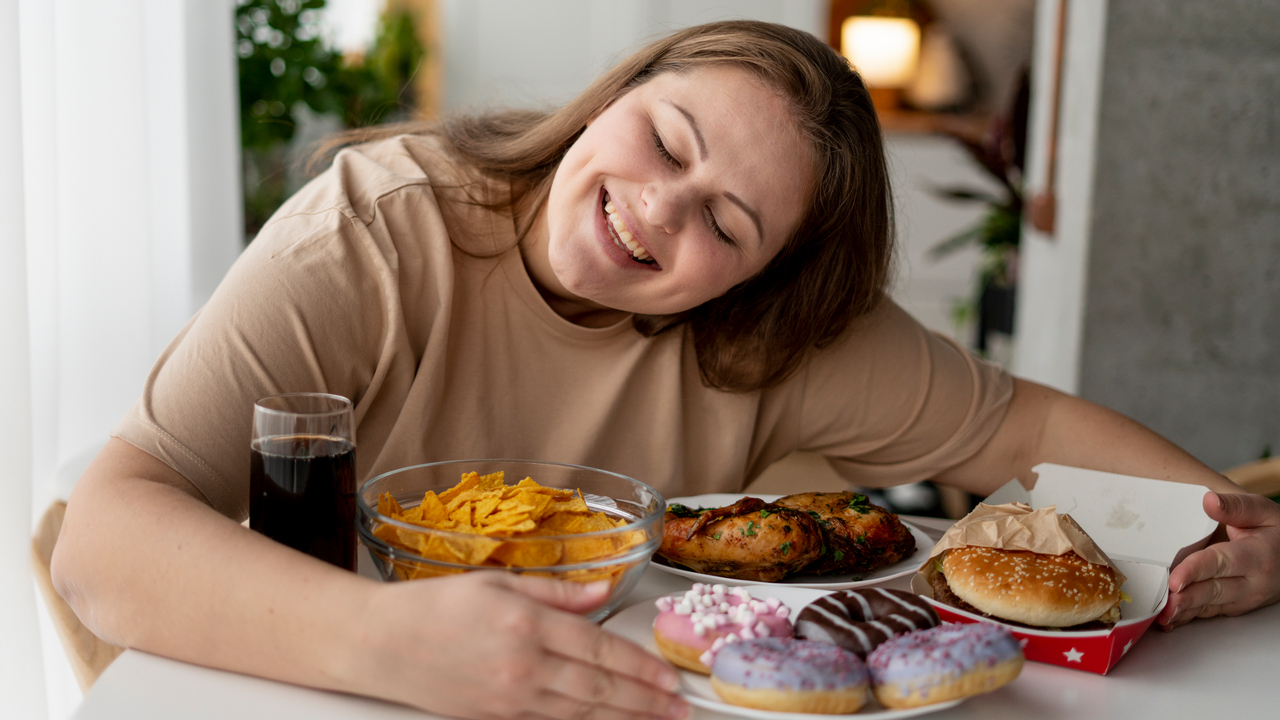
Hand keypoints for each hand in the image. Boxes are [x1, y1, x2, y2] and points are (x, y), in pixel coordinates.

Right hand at [348, 571, 686, 719]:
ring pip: (579, 713)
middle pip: (598, 688)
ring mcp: (508, 699)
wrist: (377, 644)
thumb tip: (605, 589)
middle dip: (644, 700)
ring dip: (624, 718)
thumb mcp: (499, 581)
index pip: (599, 648)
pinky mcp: (494, 718)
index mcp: (525, 623)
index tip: (667, 676)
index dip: (639, 666)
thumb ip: (558, 590)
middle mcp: (521, 665)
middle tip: (677, 709)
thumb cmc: (432, 607)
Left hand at [1159, 491, 1279, 629]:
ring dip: (1184, 612)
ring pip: (1210, 607)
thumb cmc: (1275, 532)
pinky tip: (1169, 620)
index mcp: (1257, 556)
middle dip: (1186, 598)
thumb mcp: (1261, 511)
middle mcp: (1252, 583)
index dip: (1195, 571)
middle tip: (1162, 603)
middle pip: (1213, 591)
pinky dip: (1188, 617)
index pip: (1221, 563)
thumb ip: (1234, 506)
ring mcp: (1244, 598)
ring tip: (1161, 616)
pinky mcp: (1235, 606)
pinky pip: (1209, 613)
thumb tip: (1209, 500)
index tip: (1174, 579)